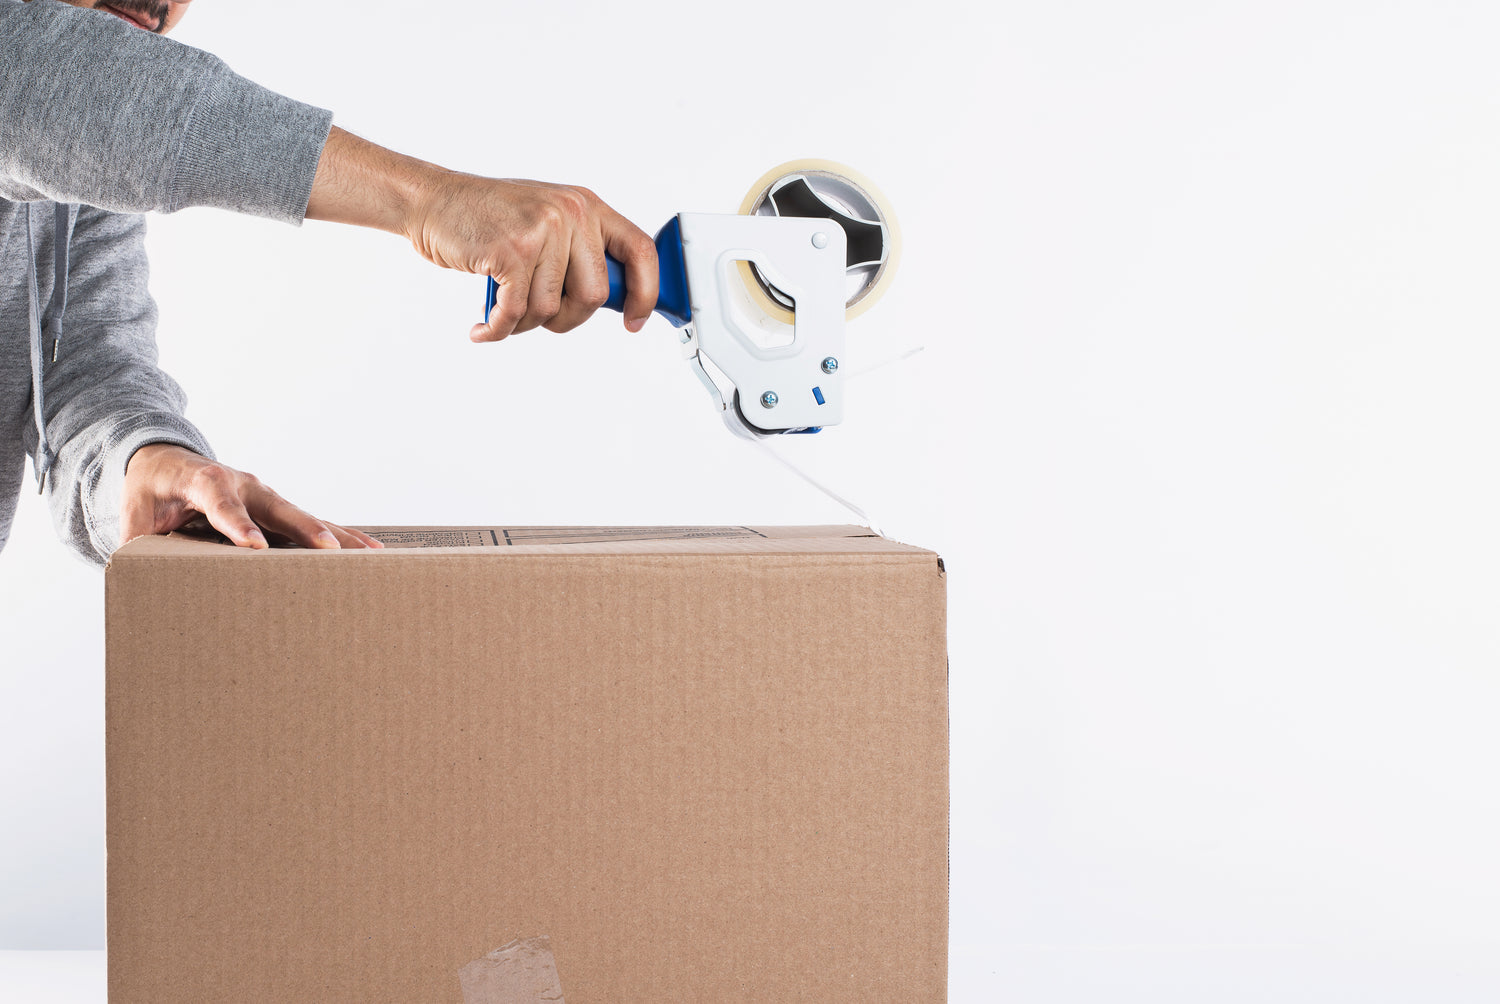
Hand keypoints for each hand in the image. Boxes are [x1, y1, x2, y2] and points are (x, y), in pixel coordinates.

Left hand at [120, 444, 382, 550]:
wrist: (164, 462)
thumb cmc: (149, 491)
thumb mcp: (133, 514)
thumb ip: (136, 541)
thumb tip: (137, 578)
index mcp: (203, 481)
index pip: (222, 502)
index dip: (238, 524)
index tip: (254, 547)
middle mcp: (242, 484)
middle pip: (278, 507)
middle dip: (305, 529)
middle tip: (328, 550)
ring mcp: (265, 495)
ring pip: (304, 515)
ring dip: (336, 535)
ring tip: (368, 553)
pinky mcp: (277, 508)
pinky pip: (311, 522)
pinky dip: (339, 536)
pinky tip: (367, 550)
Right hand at [306, 127, 658, 340]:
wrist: (433, 200)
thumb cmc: (489, 218)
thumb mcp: (547, 220)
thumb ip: (579, 252)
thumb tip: (612, 299)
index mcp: (587, 206)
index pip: (639, 251)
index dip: (644, 292)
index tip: (634, 320)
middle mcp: (570, 213)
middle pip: (594, 295)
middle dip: (567, 320)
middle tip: (542, 318)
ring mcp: (541, 230)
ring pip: (551, 308)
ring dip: (524, 323)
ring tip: (503, 311)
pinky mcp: (511, 250)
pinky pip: (516, 312)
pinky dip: (498, 329)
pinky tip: (484, 328)